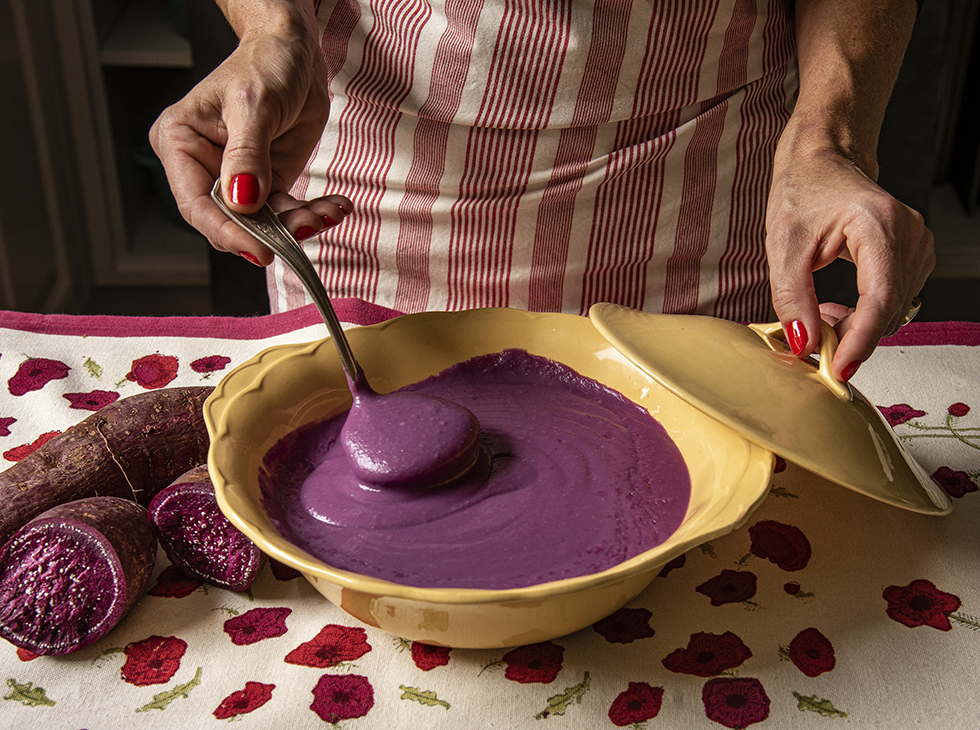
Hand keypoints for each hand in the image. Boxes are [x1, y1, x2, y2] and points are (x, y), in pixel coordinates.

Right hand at [149, 25, 349, 263]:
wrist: (295, 53)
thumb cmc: (264, 63)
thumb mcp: (254, 105)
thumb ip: (247, 156)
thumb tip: (241, 201)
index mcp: (180, 144)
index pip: (196, 204)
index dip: (227, 231)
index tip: (259, 249)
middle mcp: (203, 167)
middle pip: (230, 221)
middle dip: (270, 231)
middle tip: (305, 227)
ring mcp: (237, 179)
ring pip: (262, 224)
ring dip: (298, 224)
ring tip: (326, 213)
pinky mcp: (268, 182)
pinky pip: (286, 211)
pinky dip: (312, 214)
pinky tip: (333, 207)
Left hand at [765, 148, 934, 380]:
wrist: (821, 163)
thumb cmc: (803, 192)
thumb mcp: (783, 247)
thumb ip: (792, 299)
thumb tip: (804, 343)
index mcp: (879, 224)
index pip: (880, 297)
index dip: (861, 339)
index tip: (840, 368)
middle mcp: (909, 233)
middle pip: (890, 309)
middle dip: (852, 335)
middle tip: (813, 339)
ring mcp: (917, 244)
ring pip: (893, 310)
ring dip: (856, 325)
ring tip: (820, 312)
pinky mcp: (913, 255)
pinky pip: (894, 301)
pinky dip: (865, 314)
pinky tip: (838, 307)